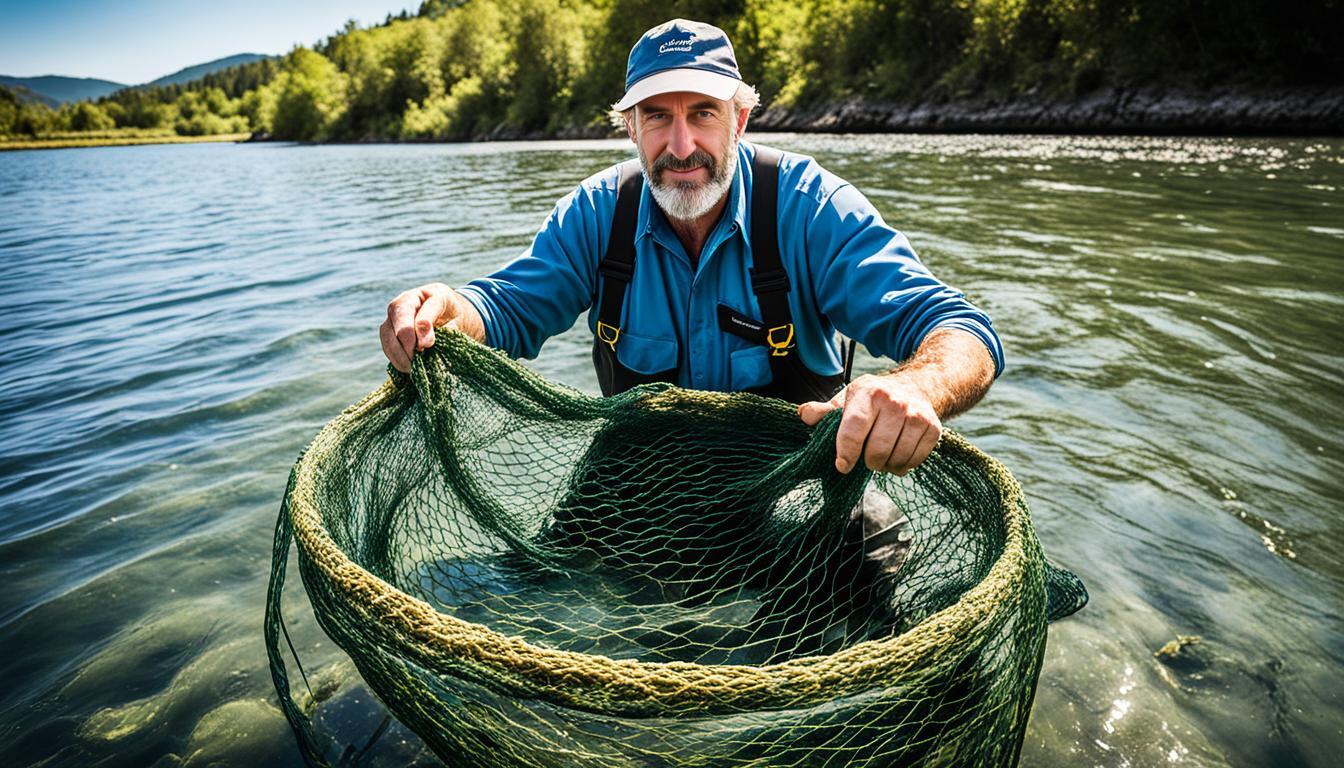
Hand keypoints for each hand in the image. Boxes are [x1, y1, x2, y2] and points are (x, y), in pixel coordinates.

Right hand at [380, 282, 456, 372]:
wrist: (451, 319)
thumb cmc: (457, 320)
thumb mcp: (460, 323)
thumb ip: (447, 330)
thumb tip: (424, 345)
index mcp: (434, 293)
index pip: (425, 307)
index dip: (423, 327)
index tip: (426, 345)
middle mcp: (410, 300)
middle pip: (399, 315)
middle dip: (406, 341)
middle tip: (416, 360)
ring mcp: (397, 314)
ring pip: (387, 331)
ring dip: (398, 352)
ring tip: (412, 368)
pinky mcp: (391, 330)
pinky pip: (386, 343)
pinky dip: (394, 357)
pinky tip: (406, 367)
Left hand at [798, 373, 941, 474]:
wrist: (917, 388)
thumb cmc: (874, 399)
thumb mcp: (848, 399)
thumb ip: (825, 411)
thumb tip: (803, 415)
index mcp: (869, 393)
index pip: (854, 427)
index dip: (846, 451)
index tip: (842, 466)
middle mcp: (895, 402)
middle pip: (877, 450)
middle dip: (867, 462)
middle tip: (865, 458)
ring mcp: (917, 415)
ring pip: (896, 459)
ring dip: (885, 466)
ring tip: (881, 457)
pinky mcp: (933, 429)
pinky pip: (914, 461)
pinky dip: (902, 466)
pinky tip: (897, 455)